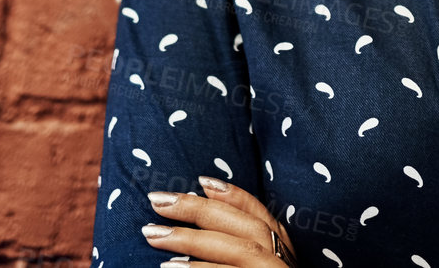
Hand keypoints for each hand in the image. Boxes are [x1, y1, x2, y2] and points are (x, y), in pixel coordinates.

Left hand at [142, 174, 299, 266]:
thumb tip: (204, 225)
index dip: (234, 195)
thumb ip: (242, 254)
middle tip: (156, 201)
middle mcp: (284, 265)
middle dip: (199, 210)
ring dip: (193, 241)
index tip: (202, 180)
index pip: (262, 215)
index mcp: (285, 255)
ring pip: (238, 251)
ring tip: (153, 236)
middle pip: (244, 227)